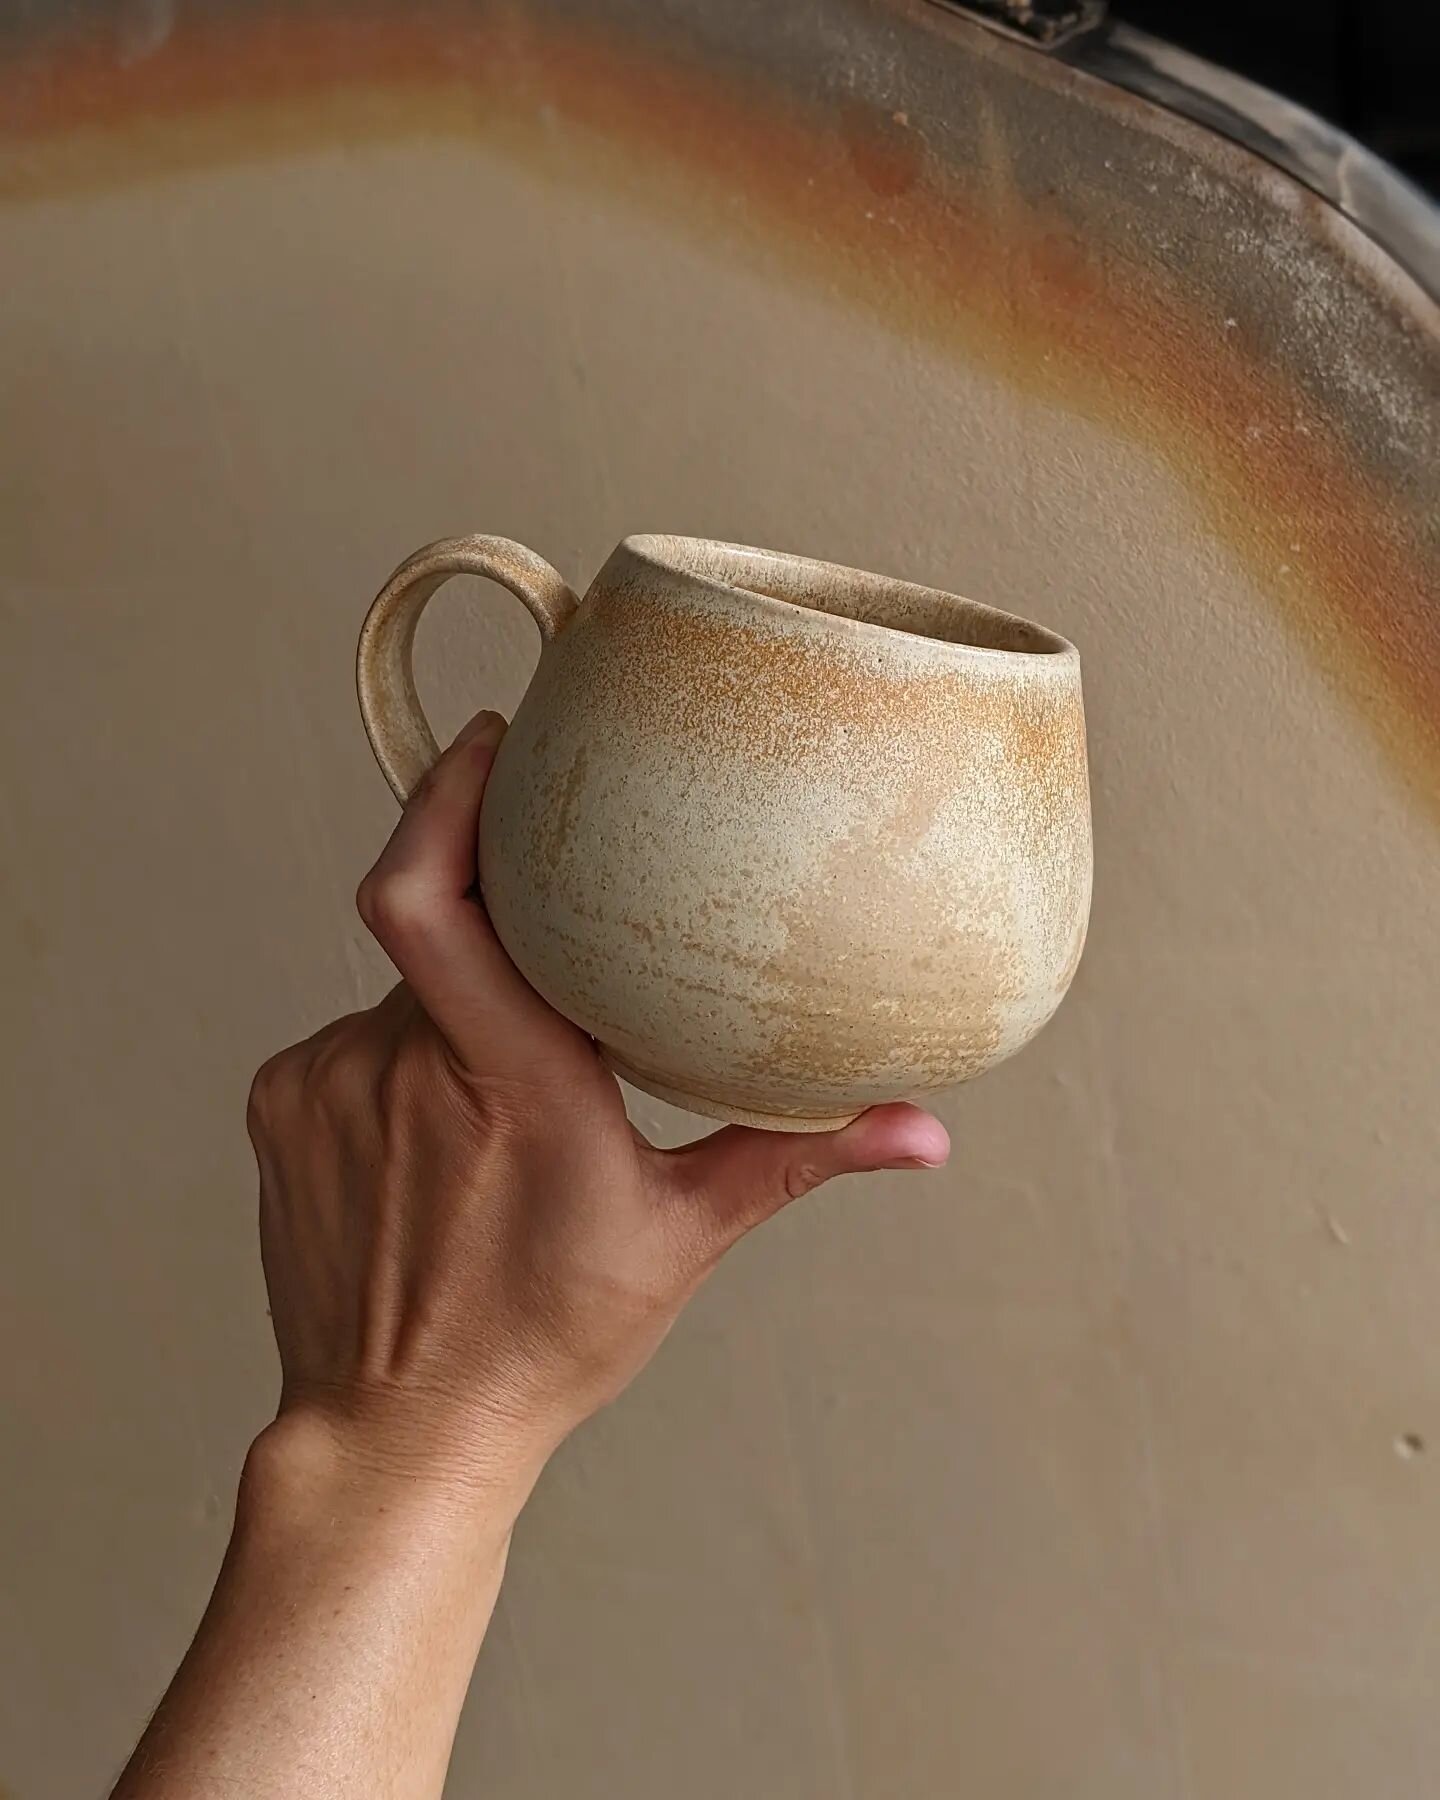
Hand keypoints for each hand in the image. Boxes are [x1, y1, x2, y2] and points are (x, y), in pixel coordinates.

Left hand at [246, 709, 949, 1515]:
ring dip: (457, 1006)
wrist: (396, 1431)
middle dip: (503, 928)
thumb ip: (797, 1155)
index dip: (447, 796)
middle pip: (446, 926)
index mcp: (508, 1078)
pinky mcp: (277, 1104)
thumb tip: (926, 1131)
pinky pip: (350, 1031)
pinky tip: (436, 1136)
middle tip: (555, 967)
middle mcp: (397, 1064)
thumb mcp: (683, 1239)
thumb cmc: (547, 1338)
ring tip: (496, 1113)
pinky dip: (401, 1052)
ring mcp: (323, 1082)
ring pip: (404, 984)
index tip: (496, 739)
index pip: (428, 896)